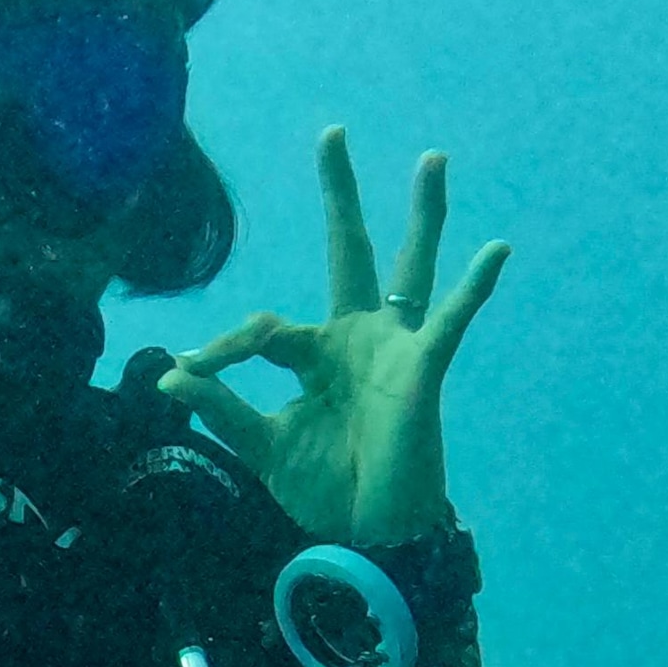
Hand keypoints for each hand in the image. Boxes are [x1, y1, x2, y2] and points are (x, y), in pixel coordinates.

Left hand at [159, 131, 507, 545]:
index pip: (263, 327)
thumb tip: (171, 374)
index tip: (187, 371)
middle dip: (339, 194)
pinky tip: (496, 249)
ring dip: (422, 215)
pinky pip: (452, 321)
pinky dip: (475, 288)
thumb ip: (223, 406)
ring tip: (431, 160)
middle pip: (346, 250)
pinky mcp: (423, 369)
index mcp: (314, 353)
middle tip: (332, 132)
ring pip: (409, 268)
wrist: (368, 534)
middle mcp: (355, 337)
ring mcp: (392, 348)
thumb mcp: (262, 445)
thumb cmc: (324, 489)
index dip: (222, 346)